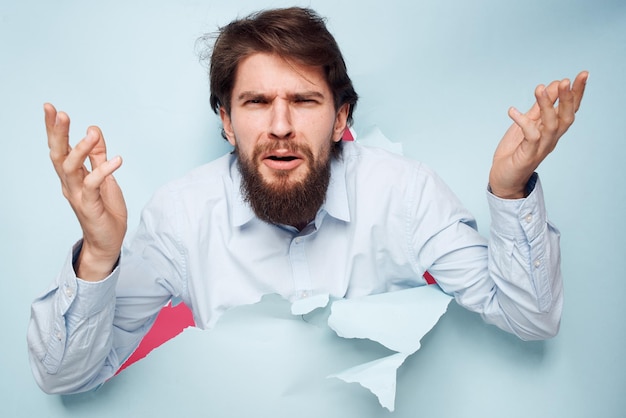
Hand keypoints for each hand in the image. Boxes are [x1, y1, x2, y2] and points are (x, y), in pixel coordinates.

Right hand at [45, 103, 126, 280]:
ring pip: (71, 168)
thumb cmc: (105, 210)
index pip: (60, 148)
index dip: (55, 129)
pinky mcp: (89, 205)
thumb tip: (94, 131)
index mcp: (71, 176)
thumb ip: (98, 156)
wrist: (108, 241)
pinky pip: (93, 184)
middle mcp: (70, 184)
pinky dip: (104, 170)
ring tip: (91, 133)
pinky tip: (117, 159)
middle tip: (60, 113)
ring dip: (79, 149)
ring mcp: (78, 195)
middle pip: (58, 155)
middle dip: (58, 133)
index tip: (51, 108)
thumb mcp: (104, 178)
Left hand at [489, 71, 587, 198]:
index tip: (583, 74)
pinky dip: (523, 122)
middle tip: (566, 80)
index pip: (570, 109)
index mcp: (553, 130)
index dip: (578, 93)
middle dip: (568, 98)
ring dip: (547, 106)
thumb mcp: (527, 124)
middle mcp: (551, 138)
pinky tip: (512, 111)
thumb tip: (553, 85)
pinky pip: (530, 137)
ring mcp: (541, 147)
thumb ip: (539, 107)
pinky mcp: (528, 155)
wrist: (504, 179)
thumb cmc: (515, 151)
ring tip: (539, 89)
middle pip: (566, 117)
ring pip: (551, 125)